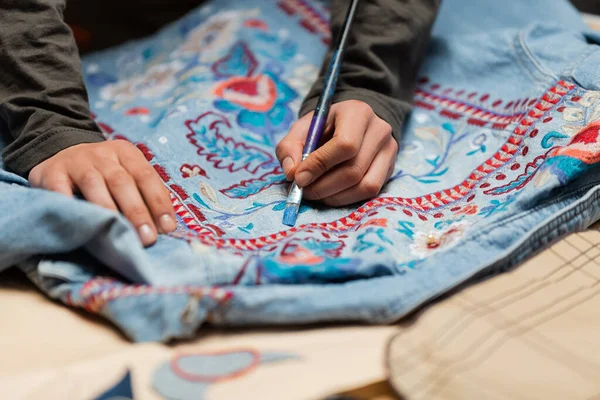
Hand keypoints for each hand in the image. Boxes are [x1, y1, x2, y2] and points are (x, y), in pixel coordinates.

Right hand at [28, 140, 176, 245]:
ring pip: (94, 185)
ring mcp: (76, 162)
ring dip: (108, 211)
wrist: (60, 151)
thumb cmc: (103, 172)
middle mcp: (103, 155)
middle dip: (137, 212)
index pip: (146, 177)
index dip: (158, 203)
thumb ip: (142, 193)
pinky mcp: (52, 172)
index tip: (167, 228)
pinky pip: (61, 190)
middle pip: (123, 182)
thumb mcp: (125, 173)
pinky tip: (82, 224)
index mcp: (127, 154)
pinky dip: (71, 206)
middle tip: (147, 238)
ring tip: (118, 234)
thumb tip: (163, 227)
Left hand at [276, 100, 397, 205]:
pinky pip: (371, 191)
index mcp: (357, 113)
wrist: (352, 122)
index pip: (344, 145)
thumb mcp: (303, 128)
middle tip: (303, 191)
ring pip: (365, 185)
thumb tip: (292, 173)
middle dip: (323, 186)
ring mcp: (389, 150)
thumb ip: (290, 147)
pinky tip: (331, 195)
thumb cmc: (325, 125)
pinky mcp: (390, 168)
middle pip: (354, 170)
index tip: (299, 178)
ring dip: (335, 196)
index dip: (320, 165)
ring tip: (315, 194)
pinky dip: (347, 198)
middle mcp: (379, 130)